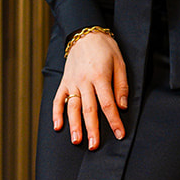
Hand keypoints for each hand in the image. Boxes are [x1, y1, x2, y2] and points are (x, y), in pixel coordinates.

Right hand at [53, 32, 128, 148]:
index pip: (108, 104)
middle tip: (94, 146)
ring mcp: (72, 82)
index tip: (119, 134)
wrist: (84, 33)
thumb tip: (122, 106)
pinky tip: (58, 126)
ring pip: (72, 107)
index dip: (114, 121)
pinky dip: (56, 113)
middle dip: (92, 129)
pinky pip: (58, 99)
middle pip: (89, 109)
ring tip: (76, 140)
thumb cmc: (105, 48)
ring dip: (74, 125)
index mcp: (100, 76)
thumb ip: (121, 85)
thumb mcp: (120, 63)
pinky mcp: (64, 82)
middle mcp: (84, 81)